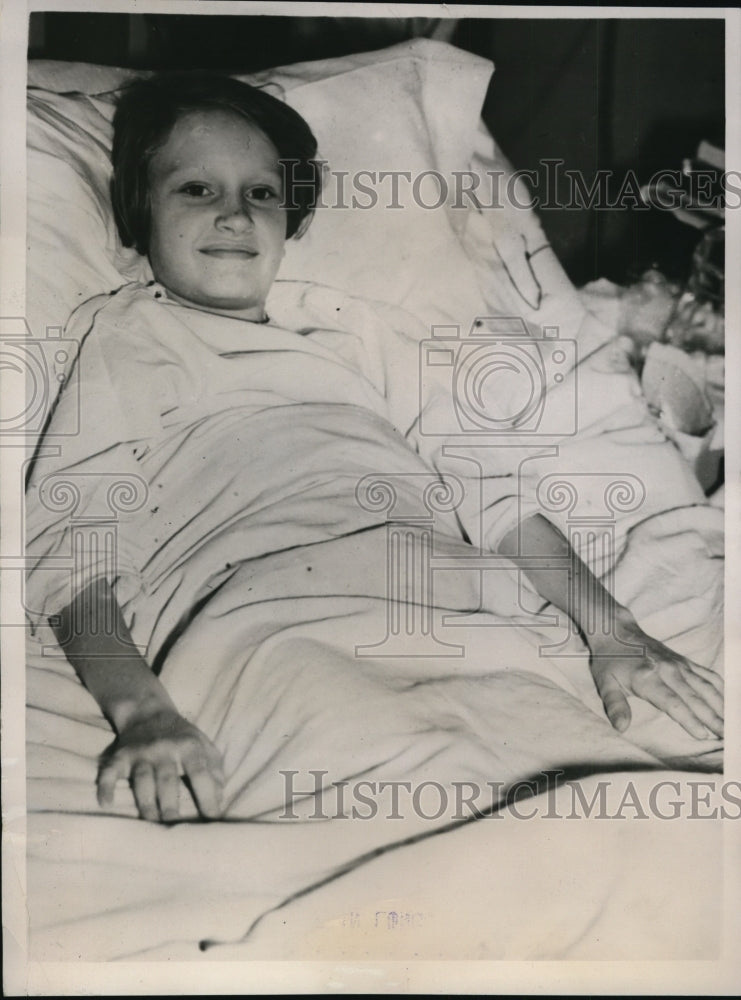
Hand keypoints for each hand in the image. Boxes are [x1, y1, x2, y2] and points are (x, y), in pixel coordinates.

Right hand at [97, 709, 223, 821]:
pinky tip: (107, 804)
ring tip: (152, 822)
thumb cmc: (182, 737)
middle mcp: (163, 749)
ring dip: (146, 802)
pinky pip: (110, 772)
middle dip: (171, 804)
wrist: (147, 713)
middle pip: (167, 779)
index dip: (207, 795)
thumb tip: (220, 799)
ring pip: (142, 780)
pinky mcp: (119, 757)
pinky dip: (106, 787)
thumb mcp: (204, 745)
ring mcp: (140, 753)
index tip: (213, 818)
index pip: (200, 772)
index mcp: (188, 746)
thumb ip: (215, 771)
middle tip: (175, 826)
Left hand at [588, 617, 723, 739]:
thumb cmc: (609, 661)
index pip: (672, 703)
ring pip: (706, 687)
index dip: (688, 719)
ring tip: (732, 725)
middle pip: (695, 698)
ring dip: (721, 706)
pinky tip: (729, 703)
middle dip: (713, 719)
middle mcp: (668, 671)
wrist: (617, 632)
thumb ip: (614, 706)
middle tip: (727, 737)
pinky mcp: (684, 661)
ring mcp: (679, 665)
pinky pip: (707, 675)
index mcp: (648, 679)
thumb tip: (621, 727)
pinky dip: (720, 688)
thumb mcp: (605, 683)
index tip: (703, 735)